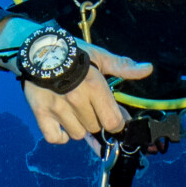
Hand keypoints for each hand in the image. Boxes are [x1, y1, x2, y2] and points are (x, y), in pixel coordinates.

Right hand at [0, 18, 154, 146]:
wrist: (37, 49)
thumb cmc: (72, 52)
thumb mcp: (99, 56)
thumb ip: (123, 66)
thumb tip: (148, 69)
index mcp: (95, 87)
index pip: (113, 122)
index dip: (117, 122)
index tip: (114, 117)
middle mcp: (77, 100)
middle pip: (96, 127)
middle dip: (97, 120)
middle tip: (90, 107)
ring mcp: (58, 108)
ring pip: (78, 134)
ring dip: (79, 126)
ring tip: (75, 111)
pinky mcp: (41, 112)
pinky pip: (55, 137)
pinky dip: (61, 135)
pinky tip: (63, 124)